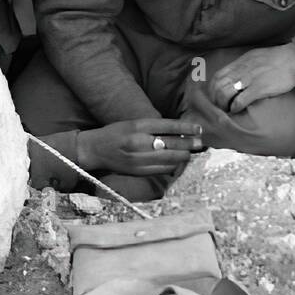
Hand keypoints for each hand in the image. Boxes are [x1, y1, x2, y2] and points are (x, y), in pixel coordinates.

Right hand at [78, 119, 203, 175]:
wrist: (95, 149)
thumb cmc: (114, 133)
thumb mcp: (132, 123)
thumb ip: (152, 126)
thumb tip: (177, 130)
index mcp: (138, 126)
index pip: (168, 126)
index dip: (186, 127)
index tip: (198, 129)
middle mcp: (139, 141)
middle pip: (172, 143)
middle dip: (189, 143)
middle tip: (199, 143)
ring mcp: (139, 158)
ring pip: (169, 158)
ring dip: (182, 155)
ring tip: (189, 152)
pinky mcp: (138, 171)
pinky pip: (162, 169)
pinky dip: (172, 165)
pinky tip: (177, 162)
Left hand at [209, 45, 294, 112]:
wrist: (294, 57)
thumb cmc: (277, 58)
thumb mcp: (255, 56)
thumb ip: (243, 65)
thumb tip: (235, 74)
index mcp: (240, 62)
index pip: (217, 76)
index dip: (212, 89)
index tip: (215, 96)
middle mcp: (241, 70)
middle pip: (218, 86)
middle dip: (215, 99)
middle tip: (220, 106)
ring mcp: (250, 79)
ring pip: (225, 93)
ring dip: (224, 105)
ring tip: (228, 110)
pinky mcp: (260, 88)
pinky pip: (240, 100)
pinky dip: (235, 107)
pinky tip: (237, 110)